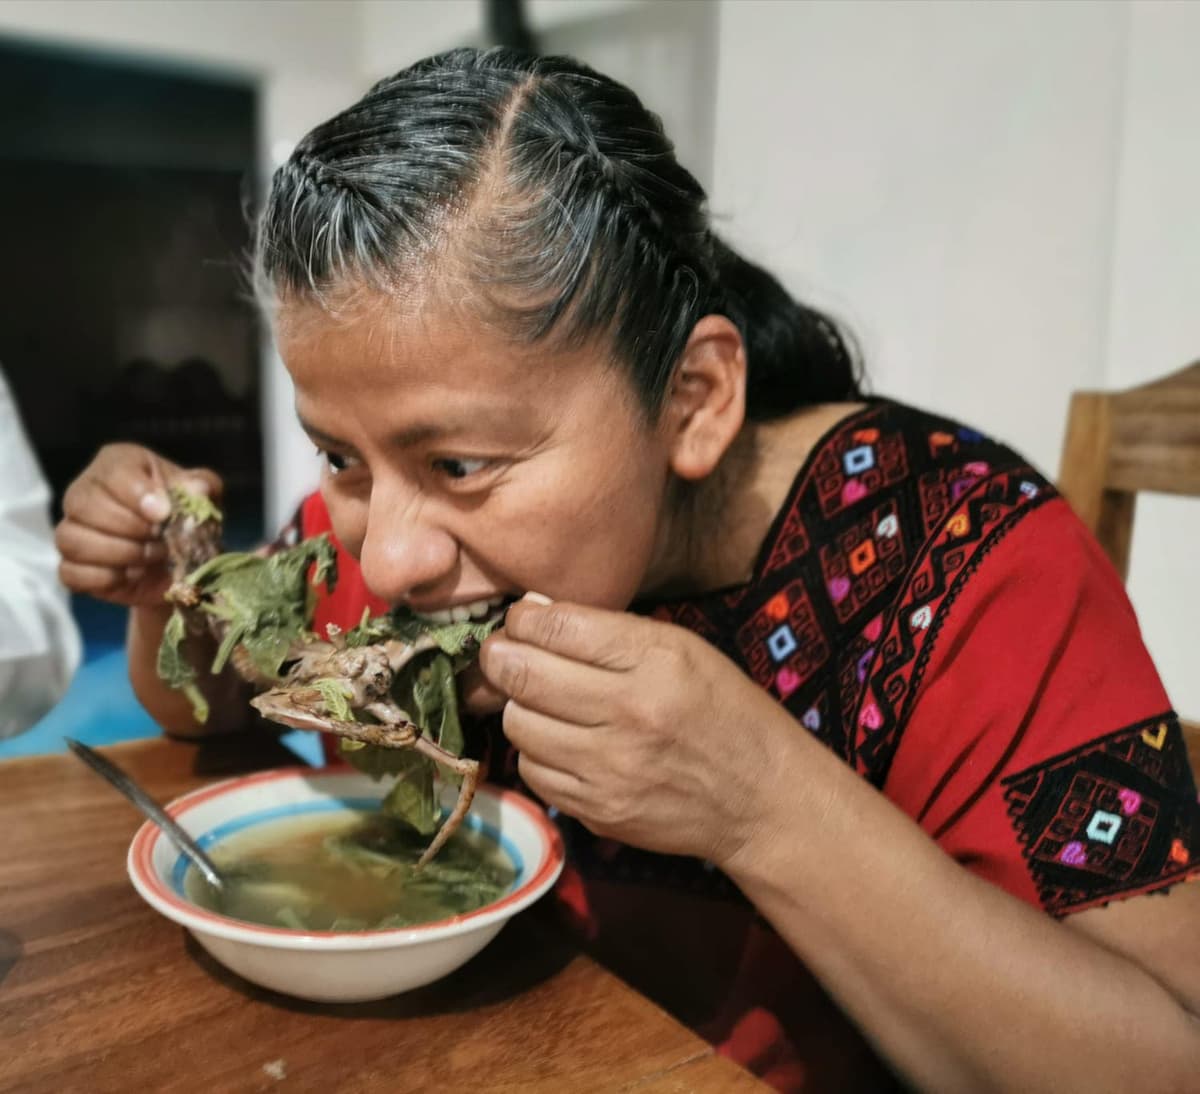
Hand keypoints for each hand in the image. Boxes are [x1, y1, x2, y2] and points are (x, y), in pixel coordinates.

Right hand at [56, 443, 222, 608]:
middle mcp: (85, 491)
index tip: (163, 514)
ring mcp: (72, 529)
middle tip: (162, 539)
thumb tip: (198, 489)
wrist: (179, 557)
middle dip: (130, 528)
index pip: (113, 473)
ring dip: (119, 554)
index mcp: (117, 464)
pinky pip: (70, 572)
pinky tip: (131, 574)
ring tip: (151, 557)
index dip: (137, 495)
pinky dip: (104, 578)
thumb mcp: (203, 495)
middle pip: (84, 505)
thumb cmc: (184, 514)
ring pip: (71, 539)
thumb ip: (203, 486)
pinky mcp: (71, 566)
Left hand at [478, 597, 790, 865]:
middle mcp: (630, 712)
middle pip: (523, 675)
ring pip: (518, 725)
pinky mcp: (598, 811)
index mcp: (656, 661)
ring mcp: (610, 768)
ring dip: (519, 707)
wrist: (760, 799)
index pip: (557, 628)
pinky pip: (533, 772)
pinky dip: (537, 753)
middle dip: (501, 658)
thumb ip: (608, 631)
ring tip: (541, 701)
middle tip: (503, 655)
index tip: (520, 622)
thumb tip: (532, 612)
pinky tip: (561, 743)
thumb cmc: (722, 710)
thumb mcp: (683, 650)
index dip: (523, 620)